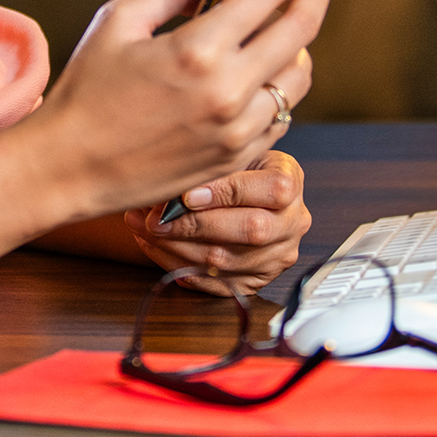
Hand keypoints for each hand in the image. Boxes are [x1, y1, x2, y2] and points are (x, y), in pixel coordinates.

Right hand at [18, 0, 334, 220]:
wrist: (68, 169)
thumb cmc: (85, 93)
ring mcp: (236, 131)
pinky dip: (279, 90)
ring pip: (297, 78)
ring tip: (286, 28)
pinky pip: (280, 117)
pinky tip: (265, 76)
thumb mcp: (116, 21)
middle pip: (300, 31)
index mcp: (197, 49)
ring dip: (300, 46)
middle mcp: (227, 91)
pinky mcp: (236, 158)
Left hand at [136, 151, 309, 293]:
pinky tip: (154, 247)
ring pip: (227, 261)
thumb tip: (173, 186)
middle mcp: (292, 223)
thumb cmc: (235, 167)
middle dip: (196, 226)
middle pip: (252, 230)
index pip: (270, 190)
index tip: (186, 195)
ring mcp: (276, 257)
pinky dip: (178, 266)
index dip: (226, 193)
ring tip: (144, 229)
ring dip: (177, 247)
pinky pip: (215, 283)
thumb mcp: (234, 153)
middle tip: (155, 218)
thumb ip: (213, 165)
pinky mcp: (255, 281)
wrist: (246, 193)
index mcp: (291, 183)